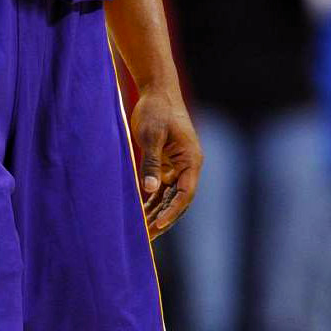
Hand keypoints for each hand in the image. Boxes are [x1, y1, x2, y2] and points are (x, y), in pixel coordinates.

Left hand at [130, 86, 201, 239]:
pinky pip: (161, 189)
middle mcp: (188, 166)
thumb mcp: (151, 135)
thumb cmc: (156, 110)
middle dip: (163, 220)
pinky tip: (139, 215)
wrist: (157, 91)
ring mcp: (178, 167)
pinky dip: (151, 202)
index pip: (185, 193)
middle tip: (146, 239)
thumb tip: (149, 190)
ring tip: (141, 233)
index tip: (158, 226)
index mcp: (191, 160)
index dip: (172, 212)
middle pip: (178, 201)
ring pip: (169, 197)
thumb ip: (151, 163)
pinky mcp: (167, 164)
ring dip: (156, 214)